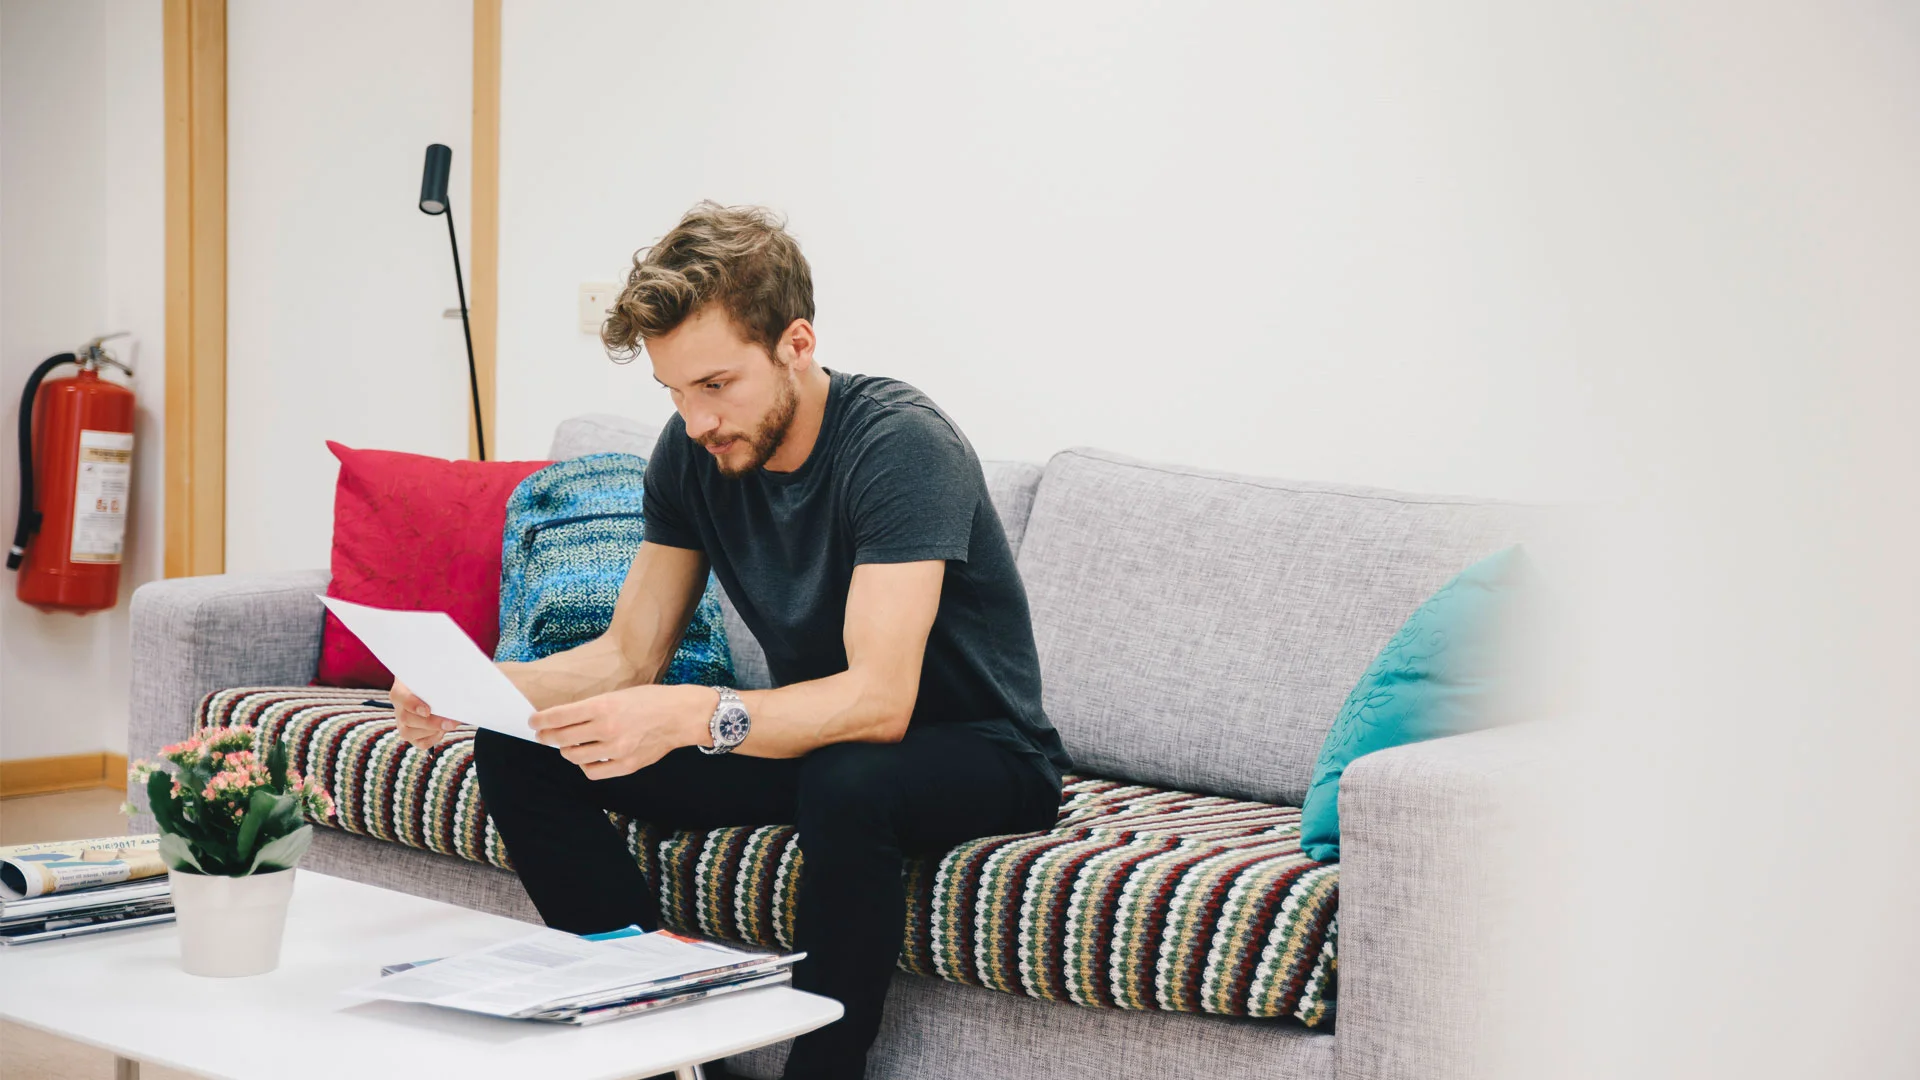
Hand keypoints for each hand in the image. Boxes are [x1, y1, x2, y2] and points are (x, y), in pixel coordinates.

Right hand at [391, 678, 459, 750]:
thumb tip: (455, 689)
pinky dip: (433, 738)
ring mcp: (402, 724)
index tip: (427, 711)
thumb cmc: (431, 681)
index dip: (413, 706)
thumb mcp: (432, 676)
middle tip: (452, 722)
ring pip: (410, 733)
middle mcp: (398, 709)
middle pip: (407, 719)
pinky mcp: (411, 735)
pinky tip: (442, 731)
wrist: (427, 688)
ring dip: (434, 730)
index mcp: (400, 691)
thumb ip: (437, 681)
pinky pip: (420, 743)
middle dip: (432, 723)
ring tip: (451, 724)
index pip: (401, 698)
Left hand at [529, 684, 713, 780]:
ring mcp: (616, 748)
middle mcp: (607, 727)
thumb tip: (561, 720)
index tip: (533, 722)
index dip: (540, 720)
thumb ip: (590, 708)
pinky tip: (588, 758)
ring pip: (573, 756)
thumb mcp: (617, 694)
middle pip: (561, 738)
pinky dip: (585, 765)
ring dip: (566, 751)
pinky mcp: (626, 764)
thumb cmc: (649, 700)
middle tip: (543, 735)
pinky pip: (593, 772)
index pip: (558, 716)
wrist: (680, 715)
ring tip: (568, 746)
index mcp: (603, 705)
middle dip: (547, 737)